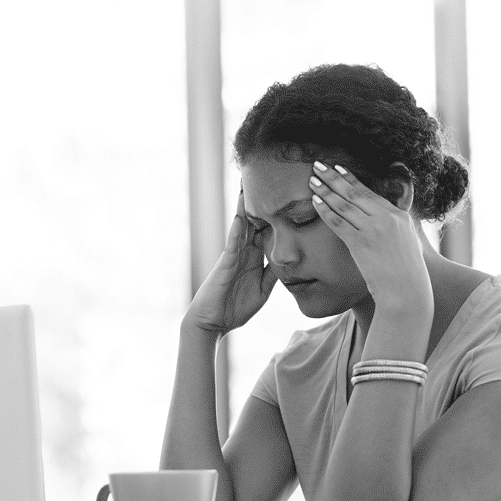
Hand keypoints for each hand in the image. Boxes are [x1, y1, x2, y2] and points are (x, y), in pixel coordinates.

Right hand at [183, 194, 277, 336]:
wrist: (212, 324)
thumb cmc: (234, 309)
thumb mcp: (262, 291)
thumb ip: (272, 275)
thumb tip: (288, 261)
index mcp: (253, 257)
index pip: (266, 230)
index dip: (274, 213)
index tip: (284, 194)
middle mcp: (243, 252)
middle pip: (253, 220)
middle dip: (258, 200)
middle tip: (265, 176)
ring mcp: (233, 256)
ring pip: (241, 226)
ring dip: (245, 207)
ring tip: (248, 185)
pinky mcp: (225, 264)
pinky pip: (232, 244)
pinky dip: (237, 230)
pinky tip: (242, 216)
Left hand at [308, 163, 432, 314]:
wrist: (407, 291)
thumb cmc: (406, 272)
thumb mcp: (408, 242)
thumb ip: (397, 225)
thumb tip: (390, 217)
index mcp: (398, 216)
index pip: (370, 192)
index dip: (351, 179)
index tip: (337, 168)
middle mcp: (387, 218)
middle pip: (355, 193)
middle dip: (334, 177)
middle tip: (318, 164)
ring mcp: (374, 230)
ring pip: (345, 205)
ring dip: (326, 190)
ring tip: (312, 180)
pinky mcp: (361, 243)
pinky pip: (339, 223)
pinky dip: (326, 211)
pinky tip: (314, 201)